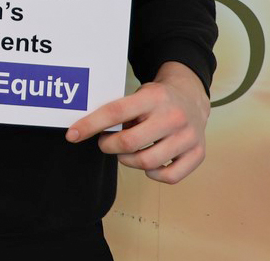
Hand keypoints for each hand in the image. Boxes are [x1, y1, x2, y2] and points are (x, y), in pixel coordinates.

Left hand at [66, 61, 209, 183]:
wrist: (191, 96)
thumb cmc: (157, 98)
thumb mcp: (137, 94)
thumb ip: (118, 110)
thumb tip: (88, 129)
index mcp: (153, 97)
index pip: (114, 112)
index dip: (90, 125)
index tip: (72, 135)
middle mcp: (173, 117)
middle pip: (129, 143)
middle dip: (108, 146)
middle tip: (105, 143)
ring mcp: (188, 137)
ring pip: (146, 163)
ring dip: (126, 161)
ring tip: (125, 152)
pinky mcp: (198, 154)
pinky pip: (169, 176)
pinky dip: (152, 174)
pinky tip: (148, 163)